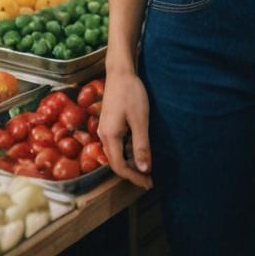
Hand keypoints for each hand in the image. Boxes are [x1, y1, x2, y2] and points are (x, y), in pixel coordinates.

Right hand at [99, 70, 152, 189]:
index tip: (149, 183)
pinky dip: (129, 150)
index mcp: (110, 136)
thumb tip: (145, 169)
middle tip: (150, 178)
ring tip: (147, 166)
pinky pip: (117, 143)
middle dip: (133, 172)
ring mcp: (105, 129)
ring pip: (117, 153)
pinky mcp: (110, 123)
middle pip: (116, 162)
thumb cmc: (131, 93)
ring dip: (131, 162)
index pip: (119, 167)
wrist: (120, 71)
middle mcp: (104, 135)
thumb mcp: (140, 120)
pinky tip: (140, 149)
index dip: (134, 177)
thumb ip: (141, 145)